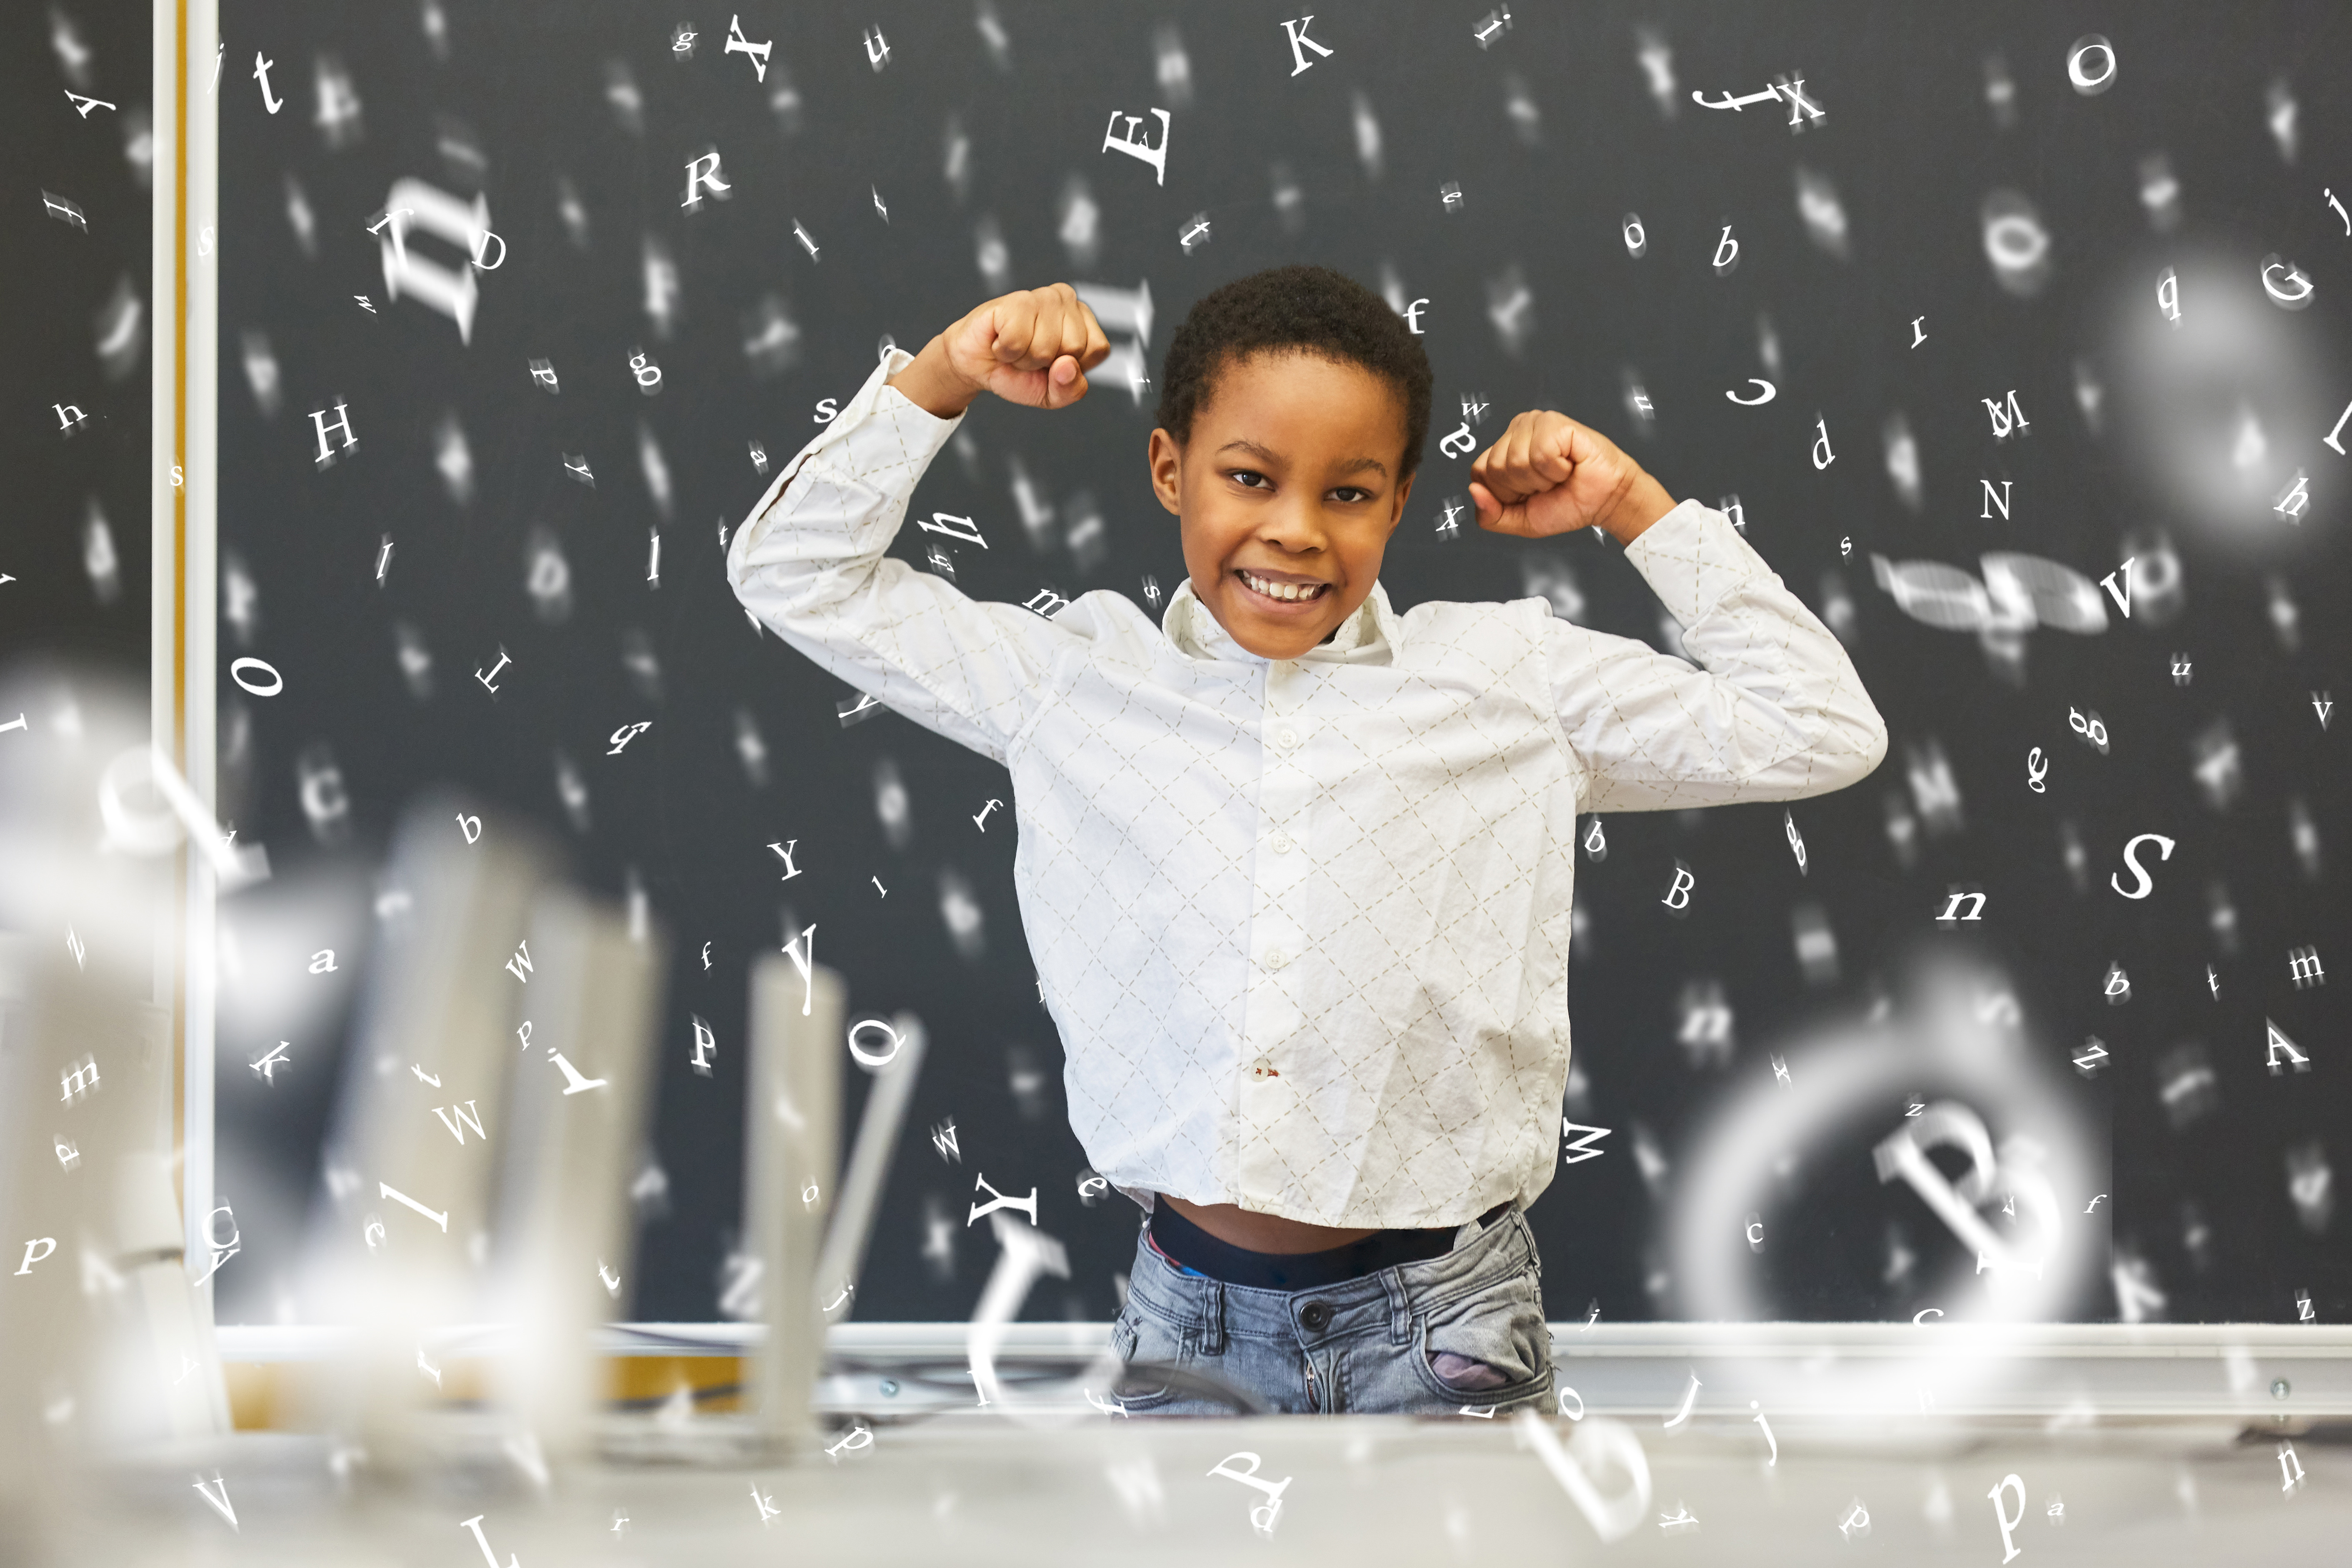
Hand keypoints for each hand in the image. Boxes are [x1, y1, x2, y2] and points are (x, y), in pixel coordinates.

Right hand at [889, 284, 1110, 417]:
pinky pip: (1018, 341)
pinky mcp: (1015, 300)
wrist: (976, 366)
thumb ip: (1071, 389)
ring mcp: (1041, 296)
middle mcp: (1066, 300)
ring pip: (1046, 347)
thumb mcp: (1052, 395)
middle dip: (1046, 363)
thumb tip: (1068, 366)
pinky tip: (1000, 340)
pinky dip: (1005, 351)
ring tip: (1015, 348)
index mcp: (1083, 319)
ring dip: (1024, 359)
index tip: (1052, 364)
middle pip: (1074, 347)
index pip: (1098, 348)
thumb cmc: (1017, 373)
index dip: (1072, 367)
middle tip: (1029, 355)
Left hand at [1468, 410, 1675, 544]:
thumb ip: (1490, 514)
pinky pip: (1540, 454)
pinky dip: (1557, 469)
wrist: (1605, 500)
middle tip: (1548, 483)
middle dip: (1524, 488)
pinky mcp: (1553, 422)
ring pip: (1516, 462)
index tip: (1529, 494)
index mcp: (1502, 450)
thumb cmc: (1567, 503)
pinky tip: (1569, 464)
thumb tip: (1473, 492)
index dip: (1504, 494)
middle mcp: (1514, 431)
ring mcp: (1533, 423)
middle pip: (1495, 469)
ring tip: (1559, 474)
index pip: (1479, 474)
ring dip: (1543, 480)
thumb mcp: (1520, 520)